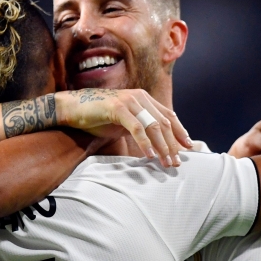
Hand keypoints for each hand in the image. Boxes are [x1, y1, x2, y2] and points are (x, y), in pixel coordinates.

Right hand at [57, 89, 192, 167]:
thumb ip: (139, 127)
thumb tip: (156, 144)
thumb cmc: (97, 117)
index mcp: (143, 99)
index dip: (180, 131)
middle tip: (176, 162)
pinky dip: (145, 142)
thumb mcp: (123, 122)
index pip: (169, 115)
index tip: (187, 147)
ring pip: (154, 126)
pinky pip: (137, 128)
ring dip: (162, 146)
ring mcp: (129, 102)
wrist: (73, 108)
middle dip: (172, 144)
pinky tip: (149, 155)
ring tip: (166, 162)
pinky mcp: (118, 108)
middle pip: (164, 122)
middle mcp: (140, 98)